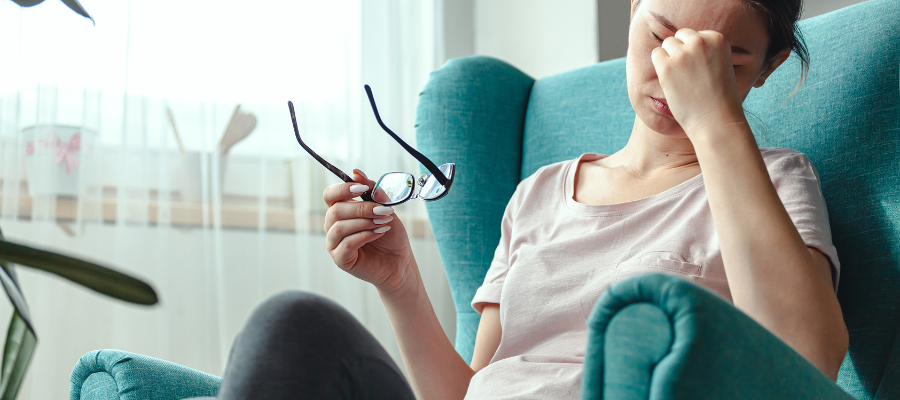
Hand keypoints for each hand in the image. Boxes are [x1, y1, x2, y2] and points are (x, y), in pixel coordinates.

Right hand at [322, 169, 414, 293]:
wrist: (399, 262)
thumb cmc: (390, 235)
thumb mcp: (384, 207)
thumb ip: (371, 190)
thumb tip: (357, 173)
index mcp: (341, 211)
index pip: (330, 195)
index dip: (343, 189)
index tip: (363, 189)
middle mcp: (333, 226)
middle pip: (335, 210)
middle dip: (362, 208)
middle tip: (383, 210)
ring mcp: (334, 243)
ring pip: (339, 227)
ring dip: (364, 222)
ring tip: (383, 222)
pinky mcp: (340, 259)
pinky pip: (346, 244)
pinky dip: (365, 236)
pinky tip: (379, 233)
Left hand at [651, 28, 745, 134]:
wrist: (716, 120)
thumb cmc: (720, 98)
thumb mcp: (721, 66)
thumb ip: (706, 52)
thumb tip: (685, 46)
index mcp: (717, 39)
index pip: (695, 35)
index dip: (693, 52)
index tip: (698, 69)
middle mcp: (700, 41)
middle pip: (680, 37)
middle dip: (680, 52)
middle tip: (686, 74)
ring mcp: (683, 53)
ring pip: (667, 44)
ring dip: (669, 58)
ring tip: (679, 78)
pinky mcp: (667, 66)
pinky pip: (656, 55)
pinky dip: (660, 66)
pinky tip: (670, 80)